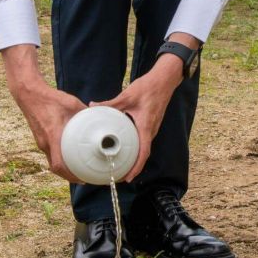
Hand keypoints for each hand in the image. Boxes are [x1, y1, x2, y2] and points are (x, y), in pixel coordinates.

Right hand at [1, 44, 85, 181]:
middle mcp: (45, 143)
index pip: (59, 164)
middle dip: (69, 176)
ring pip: (52, 162)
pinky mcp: (40, 139)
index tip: (83, 179)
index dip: (71, 175)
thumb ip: (85, 113)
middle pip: (55, 168)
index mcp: (53, 136)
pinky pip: (50, 154)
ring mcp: (41, 142)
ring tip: (78, 171)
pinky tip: (69, 156)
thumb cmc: (51, 99)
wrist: (29, 94)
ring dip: (64, 169)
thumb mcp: (72, 103)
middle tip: (84, 178)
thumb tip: (100, 118)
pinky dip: (60, 159)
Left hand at [91, 54, 182, 181]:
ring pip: (144, 148)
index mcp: (146, 127)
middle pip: (144, 154)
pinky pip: (144, 140)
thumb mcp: (126, 96)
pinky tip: (126, 147)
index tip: (128, 178)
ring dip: (135, 159)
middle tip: (119, 175)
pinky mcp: (151, 124)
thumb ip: (109, 103)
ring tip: (122, 165)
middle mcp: (151, 130)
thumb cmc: (148, 88)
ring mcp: (152, 128)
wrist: (164, 80)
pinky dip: (137, 148)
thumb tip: (92, 106)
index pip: (143, 153)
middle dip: (133, 167)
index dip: (136, 168)